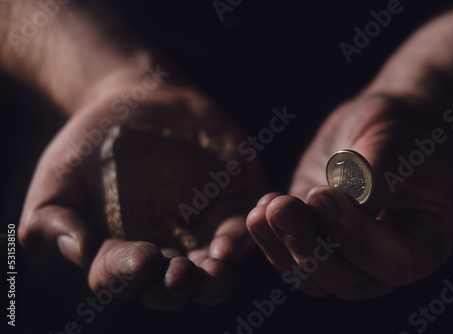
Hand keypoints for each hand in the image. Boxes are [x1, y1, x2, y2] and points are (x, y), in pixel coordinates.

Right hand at [19, 78, 264, 308]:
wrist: (134, 103)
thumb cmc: (89, 146)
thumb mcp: (58, 179)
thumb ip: (53, 220)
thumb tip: (78, 251)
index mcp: (121, 254)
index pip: (123, 277)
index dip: (130, 273)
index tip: (142, 258)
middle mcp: (164, 250)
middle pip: (173, 286)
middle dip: (178, 286)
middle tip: (183, 274)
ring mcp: (200, 229)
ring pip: (212, 269)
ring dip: (215, 276)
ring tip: (218, 268)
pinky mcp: (230, 204)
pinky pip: (240, 230)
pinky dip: (242, 238)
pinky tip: (234, 241)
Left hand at [246, 95, 452, 299]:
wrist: (382, 121)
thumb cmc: (402, 129)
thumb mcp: (395, 143)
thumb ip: (371, 179)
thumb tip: (339, 209)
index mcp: (424, 243)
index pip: (394, 263)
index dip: (356, 238)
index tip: (322, 197)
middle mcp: (386, 259)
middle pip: (348, 282)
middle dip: (310, 248)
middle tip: (282, 207)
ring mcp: (348, 254)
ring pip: (312, 278)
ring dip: (283, 247)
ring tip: (265, 208)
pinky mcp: (316, 238)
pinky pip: (290, 257)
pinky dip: (271, 240)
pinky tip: (260, 208)